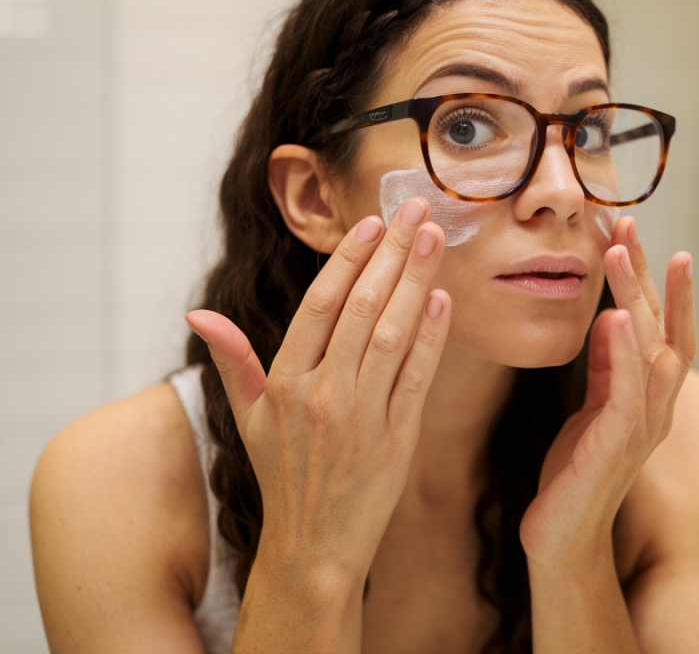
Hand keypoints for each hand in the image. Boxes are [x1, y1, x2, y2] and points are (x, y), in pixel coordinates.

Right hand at [185, 200, 450, 580]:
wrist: (314, 546)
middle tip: (416, 209)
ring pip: (394, 334)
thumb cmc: (283, 475)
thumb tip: (198, 314)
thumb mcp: (247, 418)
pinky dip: (433, 337)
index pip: (319, 305)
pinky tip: (444, 300)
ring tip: (434, 239)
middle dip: (392, 252)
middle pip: (363, 308)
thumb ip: (231, 361)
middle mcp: (323, 394)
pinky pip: (418, 377)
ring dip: (417, 280)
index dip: (347, 259)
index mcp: (284, 383)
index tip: (372, 222)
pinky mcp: (399, 439)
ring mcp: (363, 416)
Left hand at [519, 216, 696, 565]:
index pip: (661, 326)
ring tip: (623, 252)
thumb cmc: (575, 473)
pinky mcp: (617, 446)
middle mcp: (656, 407)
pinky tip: (616, 319)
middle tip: (630, 224)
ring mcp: (643, 427)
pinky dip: (625, 353)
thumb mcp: (591, 409)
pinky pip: (628, 392)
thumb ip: (606, 368)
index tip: (632, 232)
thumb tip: (612, 321)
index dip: (654, 280)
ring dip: (640, 299)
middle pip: (667, 328)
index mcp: (648, 395)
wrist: (562, 538)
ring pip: (655, 351)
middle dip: (651, 274)